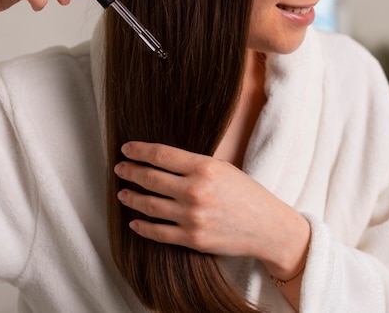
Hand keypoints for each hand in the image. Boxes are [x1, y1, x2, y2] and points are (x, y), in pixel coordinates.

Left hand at [114, 141, 309, 277]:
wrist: (269, 229)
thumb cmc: (248, 195)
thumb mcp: (224, 169)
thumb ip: (193, 165)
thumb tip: (160, 160)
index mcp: (204, 167)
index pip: (161, 155)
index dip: (139, 151)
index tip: (126, 149)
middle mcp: (195, 191)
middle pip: (150, 178)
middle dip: (130, 172)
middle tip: (120, 169)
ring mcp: (192, 217)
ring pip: (149, 205)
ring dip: (131, 198)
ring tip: (123, 193)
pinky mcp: (192, 239)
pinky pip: (158, 232)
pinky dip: (142, 226)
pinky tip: (134, 222)